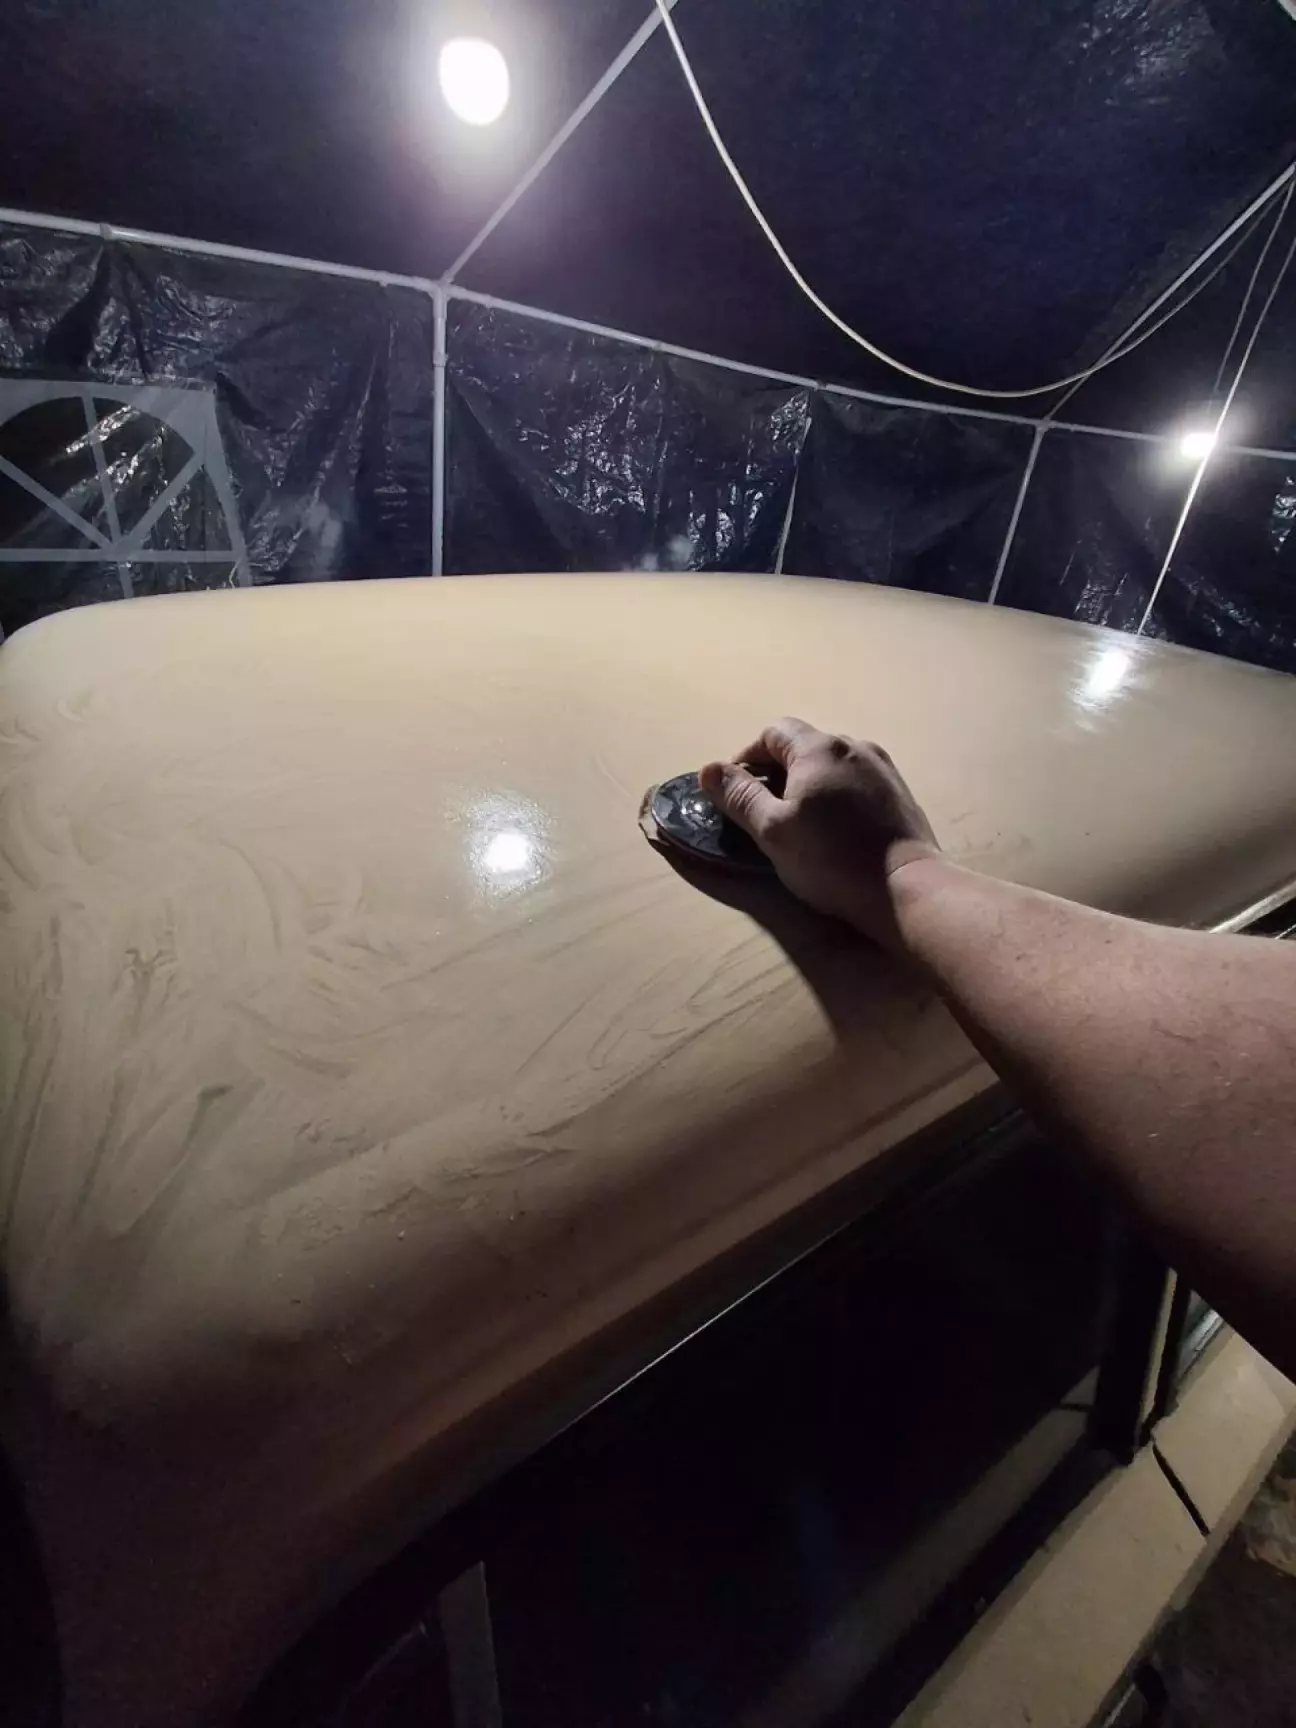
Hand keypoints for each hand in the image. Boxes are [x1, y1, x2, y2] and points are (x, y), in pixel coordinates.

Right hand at [699, 717, 938, 945]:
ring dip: (809, 781)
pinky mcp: (899, 792)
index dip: (748, 756)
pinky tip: (836, 826)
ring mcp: (882, 767)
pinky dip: (837, 792)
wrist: (905, 887)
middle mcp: (853, 746)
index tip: (737, 790)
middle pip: (804, 745)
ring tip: (801, 819)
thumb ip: (739, 796)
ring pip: (833, 762)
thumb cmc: (830, 859)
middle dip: (778, 769)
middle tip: (764, 809)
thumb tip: (709, 769)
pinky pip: (857, 780)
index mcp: (818, 749)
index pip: (773, 732)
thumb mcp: (772, 830)